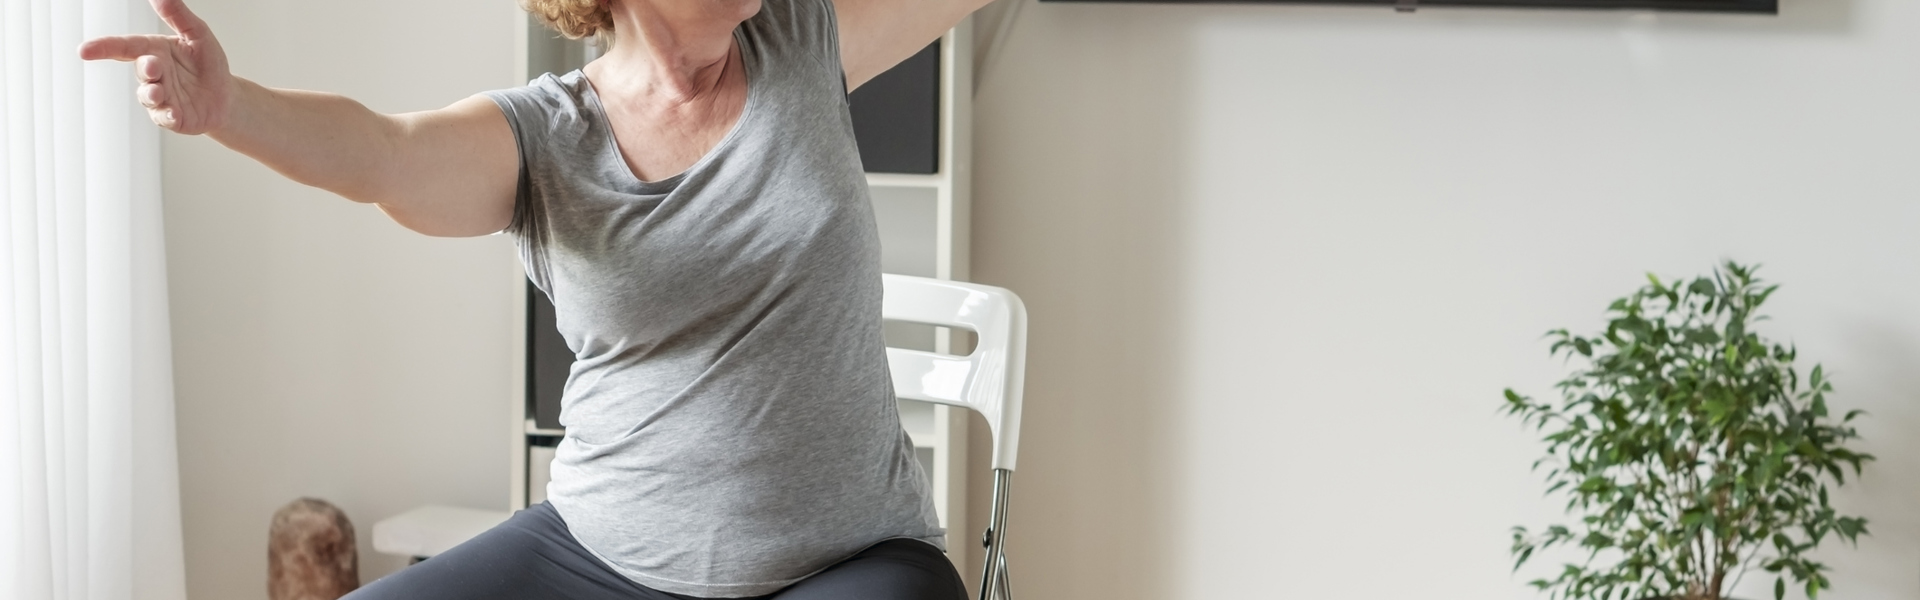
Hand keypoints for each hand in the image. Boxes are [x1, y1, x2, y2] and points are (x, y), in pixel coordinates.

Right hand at [78, 0, 231, 134]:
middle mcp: (154, 74)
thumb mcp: (197, 35)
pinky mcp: (171, 117)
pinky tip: (172, 114)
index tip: (84, 50)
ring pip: (148, 95)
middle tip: (153, 66)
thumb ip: (177, 15)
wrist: (226, 98)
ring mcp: (160, 97)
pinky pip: (164, 117)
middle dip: (145, 69)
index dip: (104, 47)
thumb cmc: (208, 64)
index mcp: (155, 51)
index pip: (125, 47)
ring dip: (151, 93)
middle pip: (141, 70)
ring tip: (158, 92)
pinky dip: (166, 115)